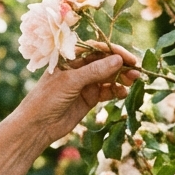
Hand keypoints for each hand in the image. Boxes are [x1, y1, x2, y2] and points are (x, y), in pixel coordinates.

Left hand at [12, 42, 140, 145]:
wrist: (37, 126)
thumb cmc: (47, 98)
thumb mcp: (71, 82)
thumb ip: (95, 71)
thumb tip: (118, 60)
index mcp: (70, 57)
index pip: (97, 49)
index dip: (114, 52)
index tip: (129, 58)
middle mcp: (79, 68)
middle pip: (105, 62)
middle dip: (121, 66)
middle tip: (136, 71)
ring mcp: (85, 83)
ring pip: (109, 77)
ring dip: (122, 78)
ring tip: (134, 82)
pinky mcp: (89, 98)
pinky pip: (107, 91)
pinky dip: (116, 91)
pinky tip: (124, 93)